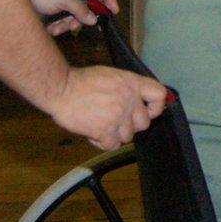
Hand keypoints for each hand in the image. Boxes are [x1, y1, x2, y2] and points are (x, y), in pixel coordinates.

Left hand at [25, 0, 117, 35]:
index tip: (114, 11)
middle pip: (88, 9)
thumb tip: (93, 20)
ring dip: (67, 25)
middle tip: (73, 24)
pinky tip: (50, 26)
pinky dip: (58, 28)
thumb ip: (79, 9)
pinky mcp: (56, 17)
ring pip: (76, 21)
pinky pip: (64, 26)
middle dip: (82, 19)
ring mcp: (64, 7)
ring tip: (56, 25)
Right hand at [49, 66, 167, 150]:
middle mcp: (129, 99)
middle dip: (130, 125)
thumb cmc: (80, 81)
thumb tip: (137, 100)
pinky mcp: (106, 130)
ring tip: (99, 124)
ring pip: (127, 137)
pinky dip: (102, 143)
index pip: (159, 95)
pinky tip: (93, 133)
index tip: (148, 112)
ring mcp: (119, 115)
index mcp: (132, 83)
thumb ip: (126, 88)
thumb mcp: (110, 76)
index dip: (156, 107)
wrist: (61, 88)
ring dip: (114, 134)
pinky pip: (112, 146)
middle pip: (144, 123)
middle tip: (114, 120)